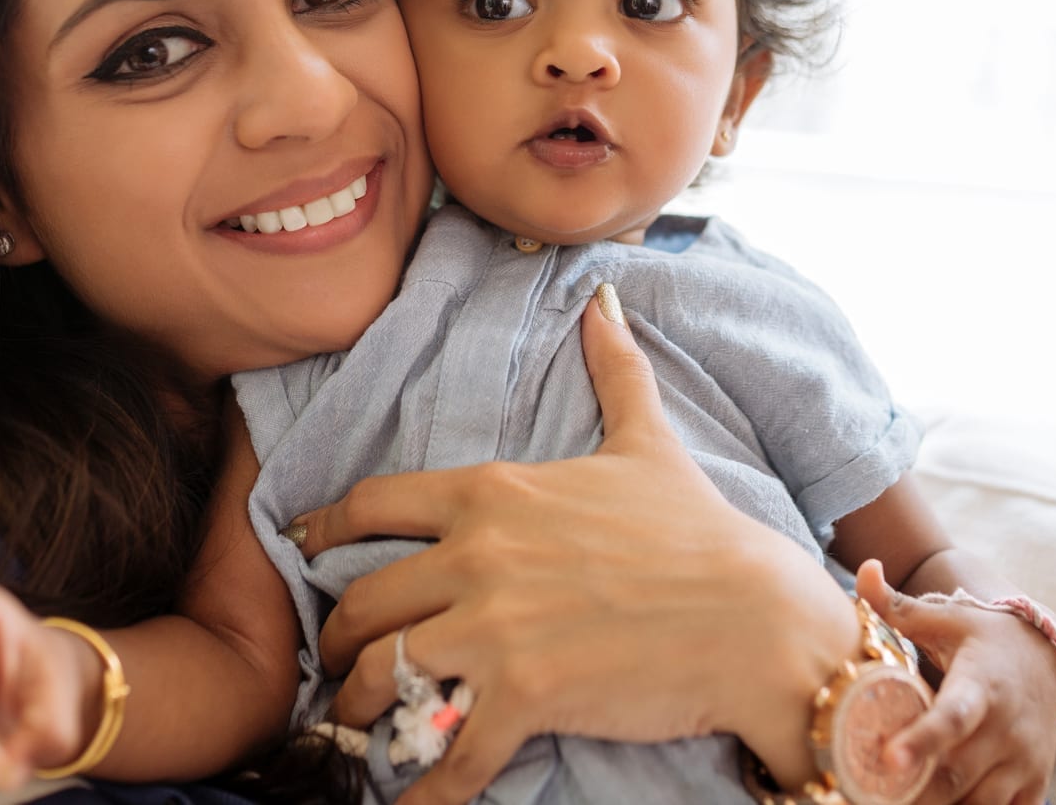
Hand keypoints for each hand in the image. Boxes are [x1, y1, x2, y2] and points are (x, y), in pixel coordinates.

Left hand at [285, 283, 860, 804]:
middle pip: (362, 601)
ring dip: (361, 706)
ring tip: (362, 725)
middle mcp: (478, 555)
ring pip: (381, 674)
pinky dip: (419, 787)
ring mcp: (496, 628)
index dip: (324, 528)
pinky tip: (406, 803)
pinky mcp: (523, 695)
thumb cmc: (699, 530)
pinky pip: (446, 750)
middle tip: (337, 661)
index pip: (372, 504)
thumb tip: (605, 301)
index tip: (301, 544)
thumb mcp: (646, 440)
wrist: (754, 616)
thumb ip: (614, 369)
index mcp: (494, 492)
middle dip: (338, 639)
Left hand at [857, 561, 1055, 804]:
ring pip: (978, 804)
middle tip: (868, 794)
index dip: (922, 741)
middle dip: (913, 793)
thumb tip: (865, 569)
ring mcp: (1024, 760)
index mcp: (981, 684)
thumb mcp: (944, 618)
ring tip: (894, 802)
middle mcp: (1008, 727)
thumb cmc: (980, 638)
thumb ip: (896, 605)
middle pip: (956, 773)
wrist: (1047, 661)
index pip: (952, 717)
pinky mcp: (1035, 784)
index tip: (888, 759)